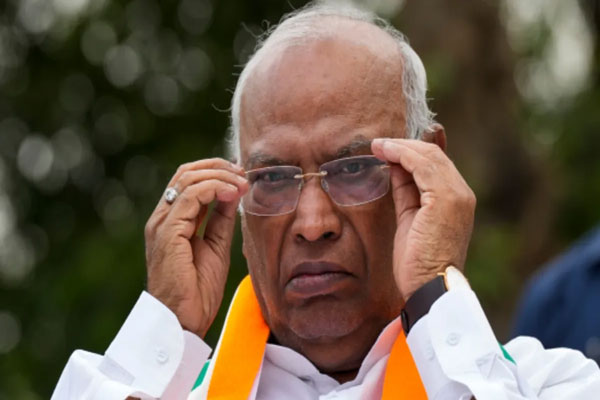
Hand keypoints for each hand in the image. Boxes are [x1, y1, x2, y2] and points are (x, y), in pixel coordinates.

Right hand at [144, 158, 247, 336]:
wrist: (182, 320)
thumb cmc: (197, 290)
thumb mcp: (216, 246)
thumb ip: (220, 220)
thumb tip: (232, 195)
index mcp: (171, 221)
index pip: (187, 180)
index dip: (215, 171)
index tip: (241, 176)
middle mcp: (162, 218)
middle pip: (186, 173)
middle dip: (218, 167)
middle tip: (243, 173)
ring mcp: (162, 223)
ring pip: (188, 179)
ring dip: (220, 176)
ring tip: (242, 183)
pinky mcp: (168, 231)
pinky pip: (191, 196)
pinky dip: (215, 188)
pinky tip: (233, 194)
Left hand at [371, 137, 474, 301]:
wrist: (429, 287)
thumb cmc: (418, 261)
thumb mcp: (410, 219)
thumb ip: (407, 192)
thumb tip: (396, 167)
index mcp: (457, 199)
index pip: (436, 164)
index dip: (410, 153)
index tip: (387, 149)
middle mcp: (462, 194)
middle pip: (433, 155)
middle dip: (404, 145)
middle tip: (379, 144)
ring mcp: (456, 195)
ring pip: (428, 156)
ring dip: (400, 146)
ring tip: (377, 145)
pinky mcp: (445, 199)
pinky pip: (422, 166)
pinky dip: (402, 154)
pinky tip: (385, 152)